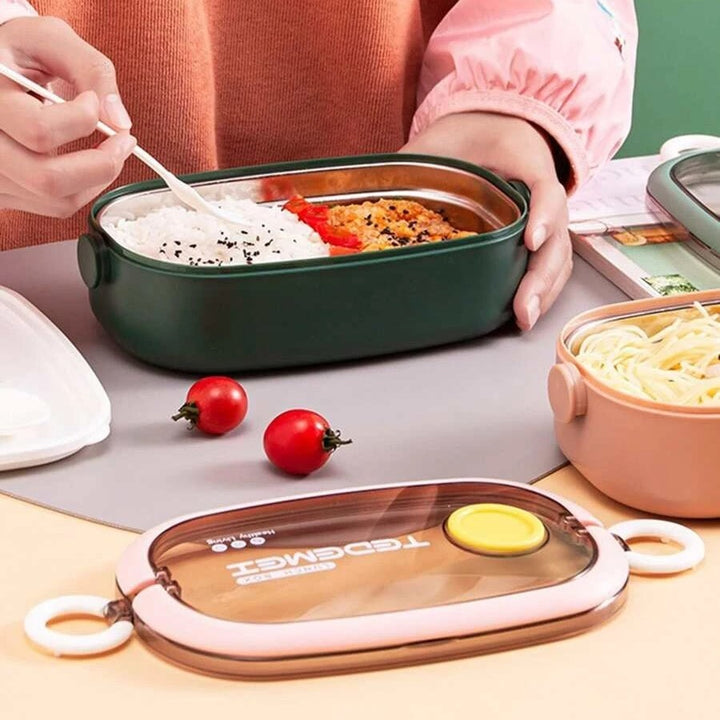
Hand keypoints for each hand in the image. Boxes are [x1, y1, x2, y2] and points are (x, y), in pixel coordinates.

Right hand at [0, 16, 135, 217]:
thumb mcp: (52, 41)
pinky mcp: (7, 192)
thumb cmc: (22, 52)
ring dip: (98, 178)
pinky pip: (56, 206)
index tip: (93, 101)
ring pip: (56, 199)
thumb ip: (92, 70)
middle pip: (47, 179)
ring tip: (110, 150)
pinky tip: (88, 163)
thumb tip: (120, 121)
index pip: (39, 130)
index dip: (82, 119)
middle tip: (123, 142)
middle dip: (102, 164)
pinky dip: (85, 188)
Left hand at [399, 112, 571, 330]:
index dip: (544, 215)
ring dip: (544, 291)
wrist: (489, 127)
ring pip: (558, 256)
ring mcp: (544, 215)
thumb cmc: (464, 136)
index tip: (530, 240)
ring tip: (524, 319)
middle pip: (557, 235)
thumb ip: (411, 164)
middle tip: (523, 307)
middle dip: (541, 275)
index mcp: (523, 159)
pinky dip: (542, 289)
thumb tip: (372, 193)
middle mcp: (542, 190)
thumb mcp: (437, 142)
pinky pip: (550, 264)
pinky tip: (524, 312)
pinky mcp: (537, 234)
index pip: (545, 187)